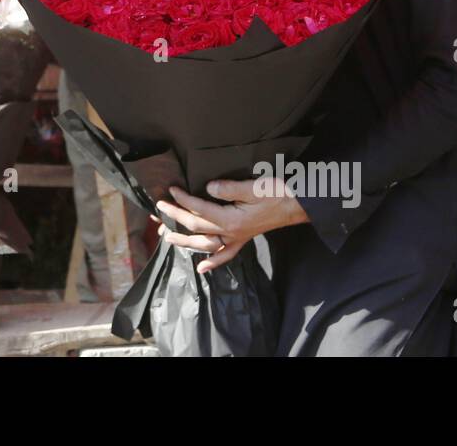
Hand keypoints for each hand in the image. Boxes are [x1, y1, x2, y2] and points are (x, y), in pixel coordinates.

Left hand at [152, 177, 308, 273]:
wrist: (297, 205)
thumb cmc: (276, 194)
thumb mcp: (252, 187)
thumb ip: (228, 188)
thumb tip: (208, 187)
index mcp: (231, 218)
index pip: (199, 209)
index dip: (183, 199)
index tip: (171, 189)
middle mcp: (231, 232)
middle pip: (197, 226)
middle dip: (176, 217)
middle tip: (160, 209)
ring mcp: (237, 238)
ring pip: (206, 243)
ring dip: (185, 241)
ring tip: (167, 237)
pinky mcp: (244, 239)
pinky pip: (226, 254)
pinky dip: (214, 262)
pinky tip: (202, 269)